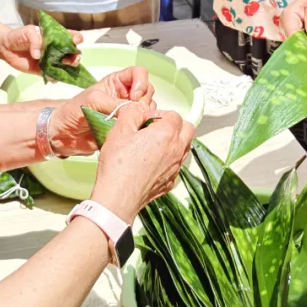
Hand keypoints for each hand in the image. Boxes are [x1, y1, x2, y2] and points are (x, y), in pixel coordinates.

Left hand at [0, 24, 83, 74]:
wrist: (7, 47)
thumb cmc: (19, 36)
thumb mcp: (28, 32)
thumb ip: (35, 40)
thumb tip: (38, 55)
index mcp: (55, 37)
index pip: (70, 36)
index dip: (76, 38)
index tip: (75, 41)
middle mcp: (56, 49)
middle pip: (73, 53)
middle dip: (76, 56)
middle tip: (71, 59)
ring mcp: (51, 60)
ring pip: (66, 65)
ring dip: (69, 68)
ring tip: (64, 66)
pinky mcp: (43, 70)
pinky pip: (53, 75)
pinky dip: (55, 77)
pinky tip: (52, 77)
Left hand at [51, 66, 157, 157]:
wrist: (64, 134)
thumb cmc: (73, 111)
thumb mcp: (93, 100)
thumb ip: (115, 103)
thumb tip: (136, 110)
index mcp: (117, 82)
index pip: (139, 73)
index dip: (141, 82)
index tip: (134, 96)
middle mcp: (125, 95)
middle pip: (147, 92)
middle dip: (142, 102)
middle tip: (131, 112)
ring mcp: (126, 112)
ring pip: (147, 110)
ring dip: (143, 115)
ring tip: (128, 123)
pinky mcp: (126, 127)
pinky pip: (141, 126)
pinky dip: (140, 128)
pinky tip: (130, 132)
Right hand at [92, 103, 193, 222]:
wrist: (118, 197)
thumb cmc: (118, 165)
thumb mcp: (119, 130)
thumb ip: (131, 113)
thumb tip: (137, 109)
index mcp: (167, 134)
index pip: (175, 115)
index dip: (159, 114)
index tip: (146, 120)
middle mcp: (176, 150)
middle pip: (188, 129)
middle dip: (175, 125)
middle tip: (156, 129)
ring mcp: (175, 168)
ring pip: (185, 148)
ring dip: (174, 142)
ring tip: (153, 145)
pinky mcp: (170, 182)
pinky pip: (176, 165)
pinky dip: (169, 160)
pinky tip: (151, 163)